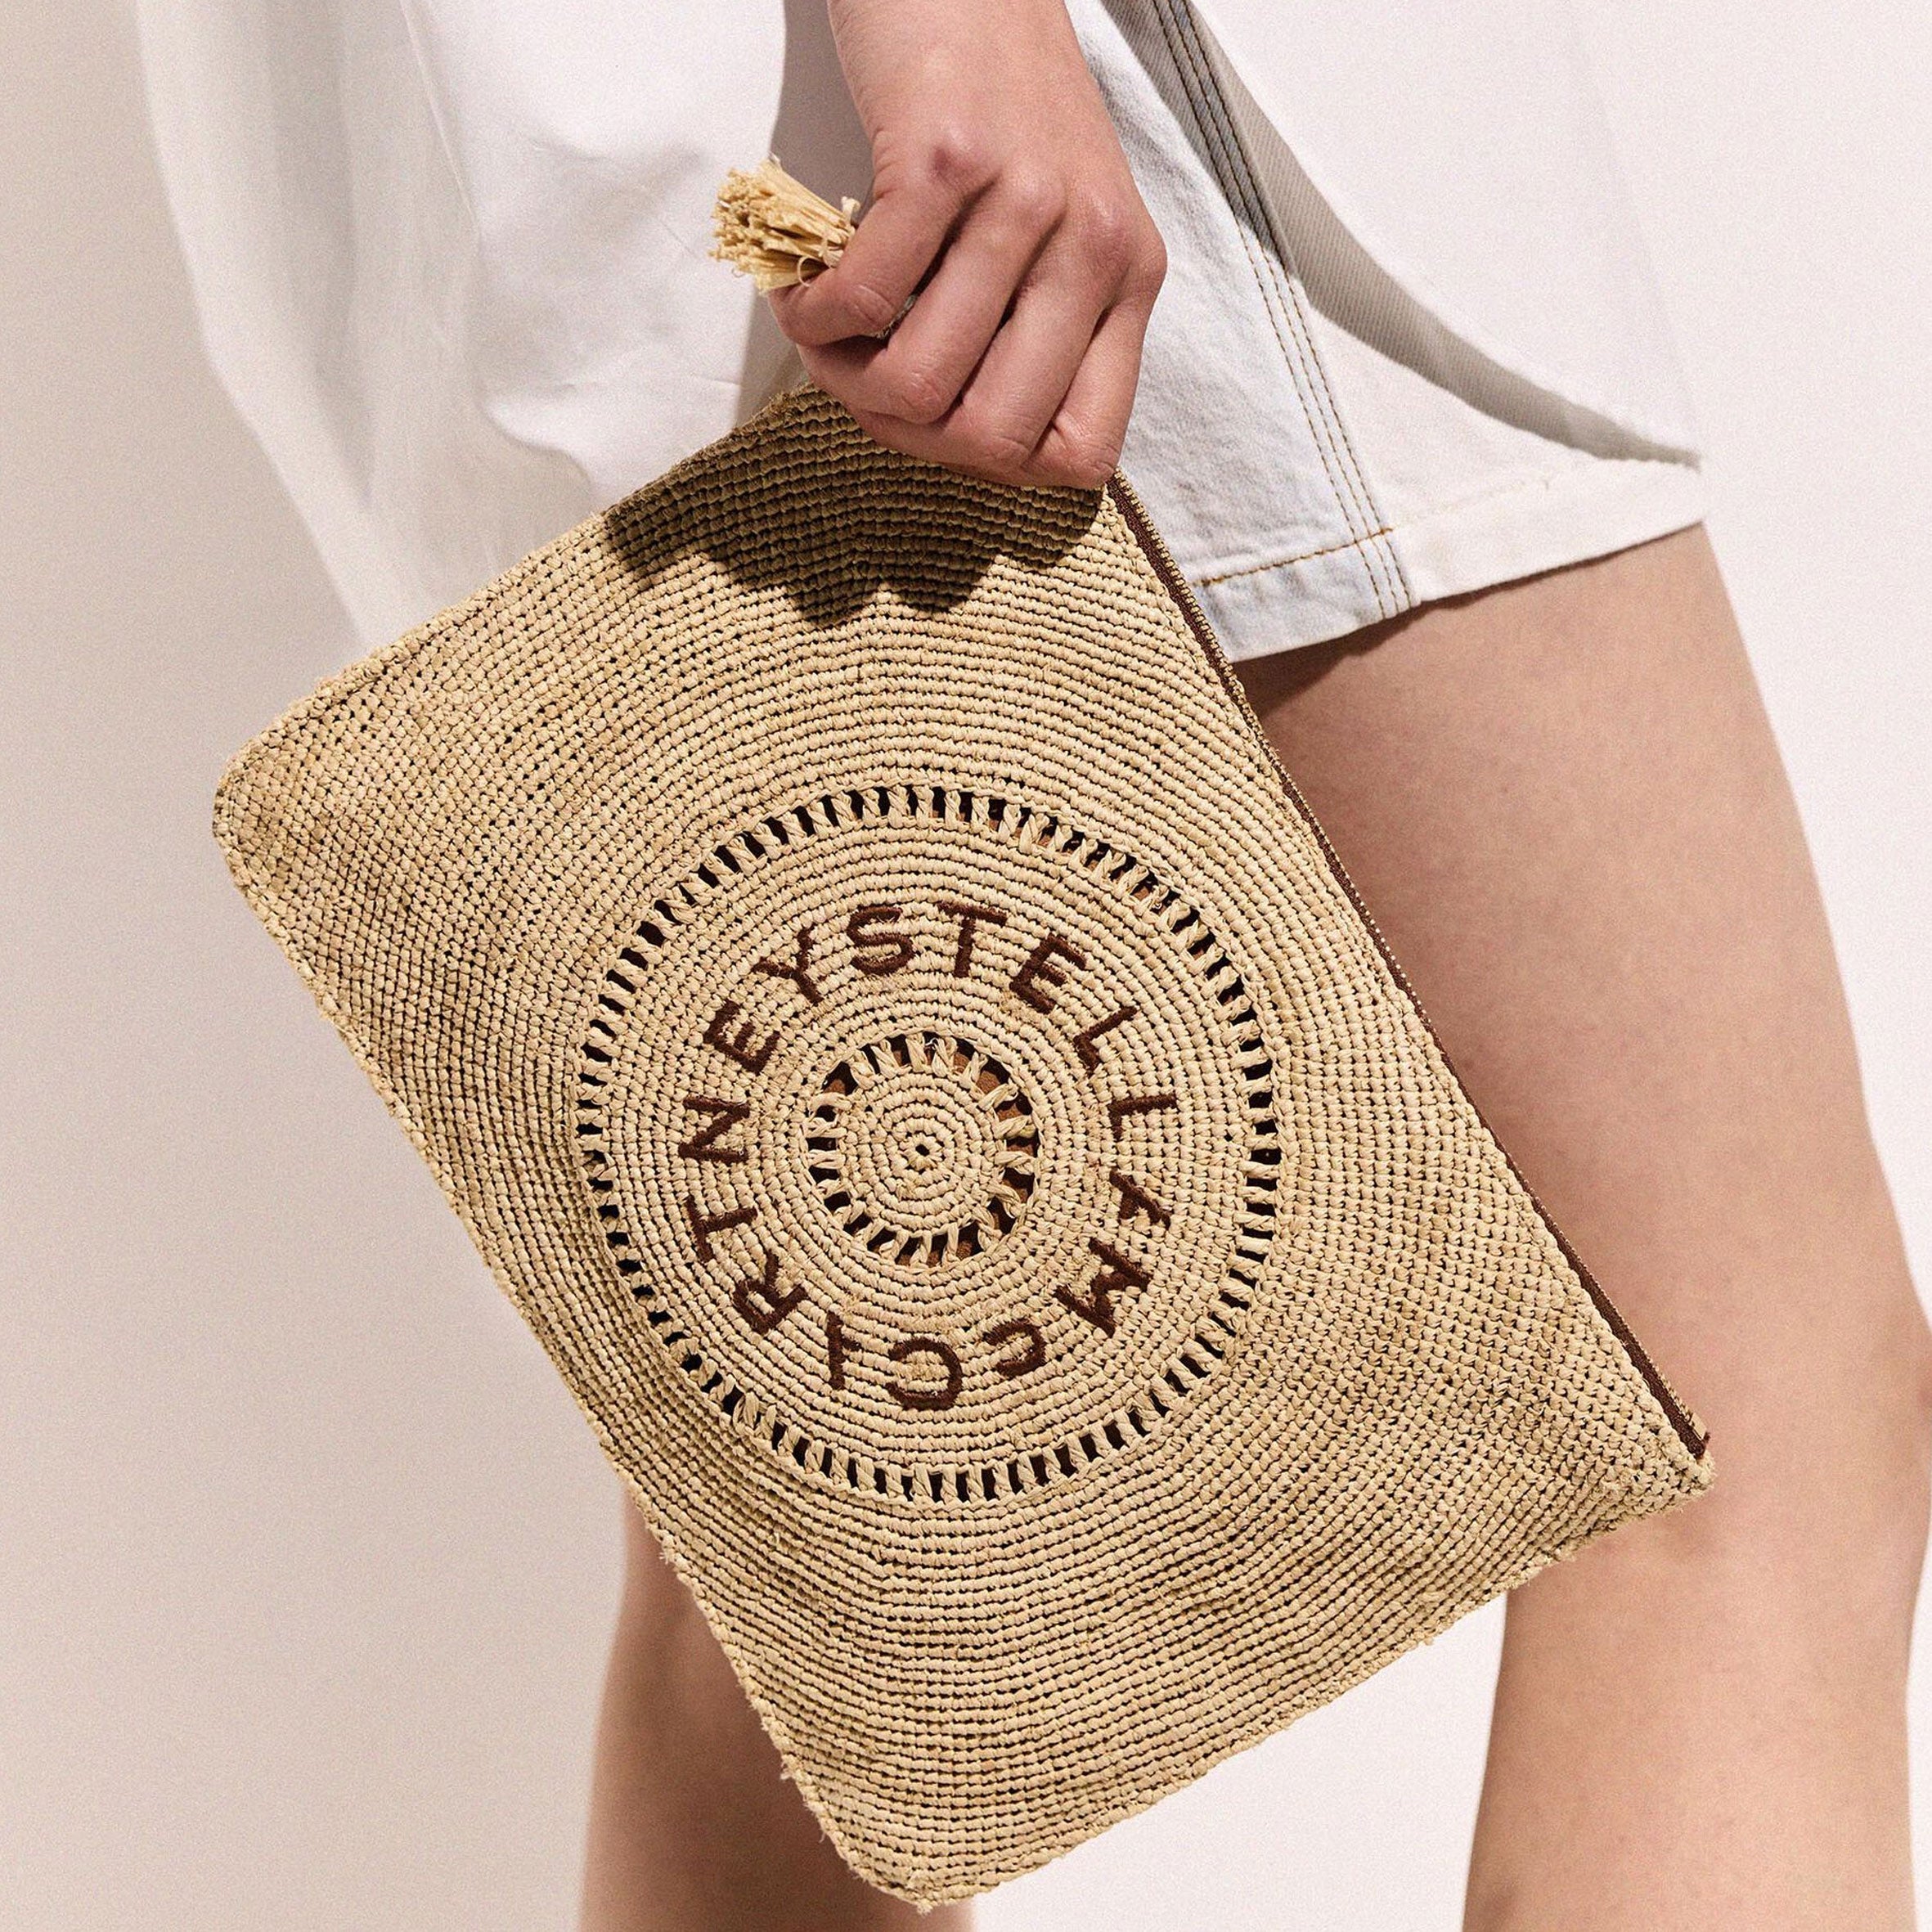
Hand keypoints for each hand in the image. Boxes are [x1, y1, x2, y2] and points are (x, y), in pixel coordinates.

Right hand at [769, 0, 1166, 489]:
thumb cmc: (1000, 103)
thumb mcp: (1061, 224)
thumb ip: (1038, 324)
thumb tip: (957, 437)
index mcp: (1129, 280)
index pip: (1084, 452)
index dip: (996, 468)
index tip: (941, 426)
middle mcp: (1094, 247)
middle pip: (991, 437)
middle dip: (904, 436)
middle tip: (860, 389)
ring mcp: (1023, 201)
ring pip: (920, 382)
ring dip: (844, 380)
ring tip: (822, 340)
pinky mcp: (943, 158)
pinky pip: (863, 301)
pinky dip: (813, 319)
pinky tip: (803, 296)